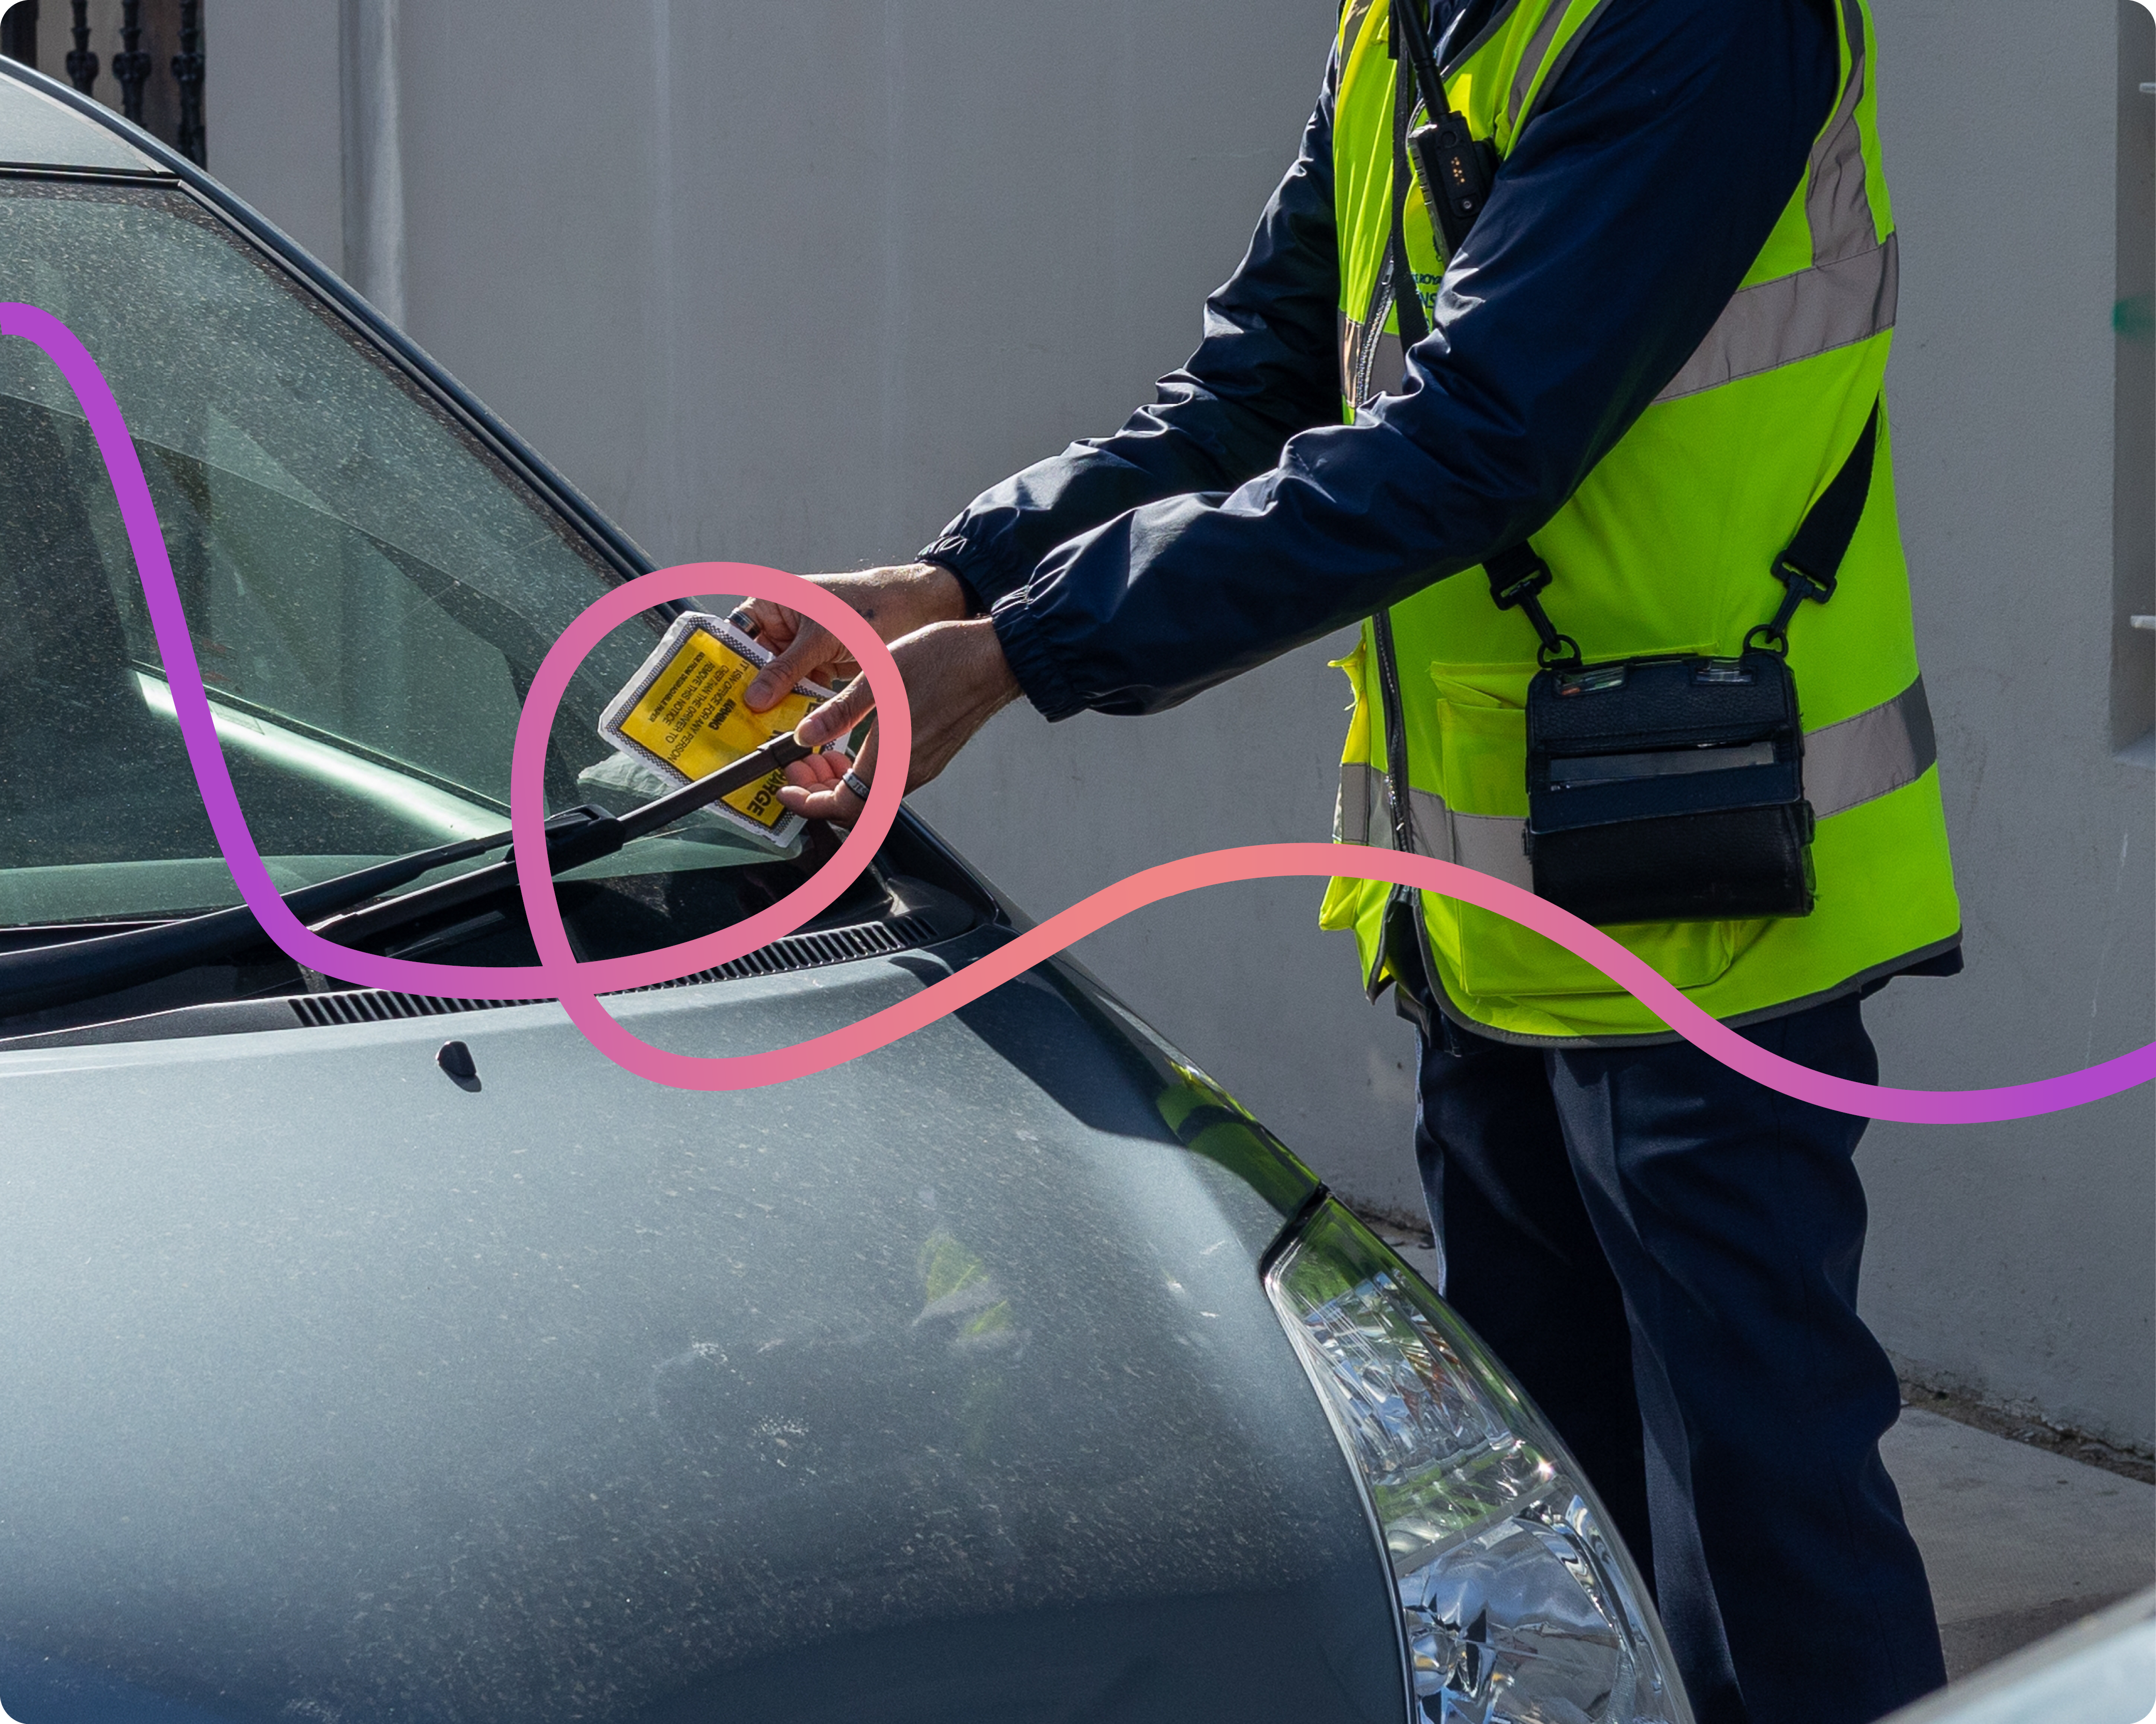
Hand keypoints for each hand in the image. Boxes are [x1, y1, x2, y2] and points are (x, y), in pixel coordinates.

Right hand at [739, 562, 968, 711]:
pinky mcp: (819, 666)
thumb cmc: (867, 607)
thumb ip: (786, 670)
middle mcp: (781, 626)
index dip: (726, 668)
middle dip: (750, 694)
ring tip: (762, 732)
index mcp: (771, 604)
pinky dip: (798, 707)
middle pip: (753, 665)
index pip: (735, 638)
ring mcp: (800, 648)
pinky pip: (800, 690)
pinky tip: (791, 727)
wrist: (915, 611)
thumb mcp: (821, 638)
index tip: (718, 698)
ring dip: (774, 705)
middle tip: (739, 724)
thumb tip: (753, 698)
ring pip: (776, 683)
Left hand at [777, 617, 1020, 822]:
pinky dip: (862, 772)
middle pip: (854, 808)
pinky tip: (853, 745)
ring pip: (871, 794)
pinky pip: (888, 780)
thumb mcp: (878, 678)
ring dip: (840, 781)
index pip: (841, 807)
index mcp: (891, 758)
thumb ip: (838, 712)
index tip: (786, 789)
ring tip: (821, 752)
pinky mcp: (931, 757)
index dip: (807, 804)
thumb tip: (805, 735)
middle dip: (819, 793)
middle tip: (798, 766)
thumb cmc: (944, 660)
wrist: (993, 658)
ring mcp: (923, 767)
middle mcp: (908, 772)